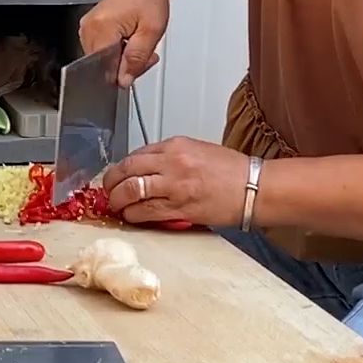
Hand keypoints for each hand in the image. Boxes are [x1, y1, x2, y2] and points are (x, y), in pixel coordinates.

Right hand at [79, 0, 169, 85]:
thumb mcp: (151, 30)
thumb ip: (137, 58)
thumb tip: (122, 80)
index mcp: (101, 27)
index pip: (105, 67)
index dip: (124, 71)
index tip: (141, 61)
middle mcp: (88, 28)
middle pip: (102, 65)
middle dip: (125, 66)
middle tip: (144, 51)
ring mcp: (86, 29)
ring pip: (102, 61)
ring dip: (122, 59)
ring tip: (136, 42)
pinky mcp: (88, 30)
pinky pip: (100, 52)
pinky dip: (116, 52)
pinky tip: (127, 41)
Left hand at [102, 137, 251, 226]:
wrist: (255, 187)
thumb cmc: (232, 171)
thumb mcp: (198, 150)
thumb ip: (171, 156)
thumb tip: (147, 168)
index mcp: (176, 145)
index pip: (136, 154)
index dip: (121, 167)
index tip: (116, 176)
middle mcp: (172, 162)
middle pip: (127, 170)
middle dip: (111, 182)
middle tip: (108, 190)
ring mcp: (174, 186)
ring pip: (131, 191)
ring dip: (118, 201)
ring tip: (116, 206)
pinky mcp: (180, 208)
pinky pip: (146, 211)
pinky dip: (133, 215)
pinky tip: (131, 216)